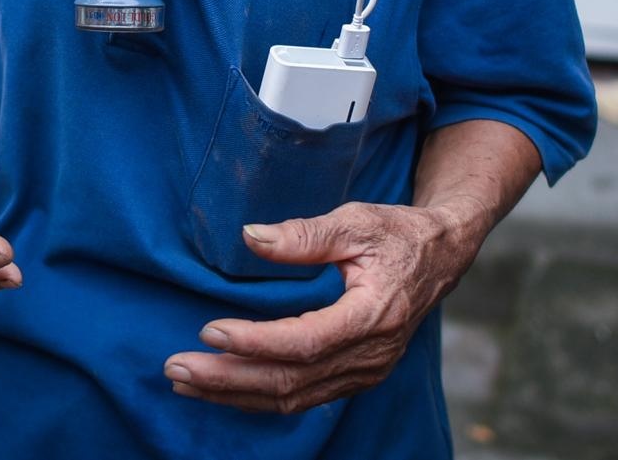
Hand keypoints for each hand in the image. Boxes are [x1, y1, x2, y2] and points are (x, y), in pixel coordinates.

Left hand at [163, 202, 482, 413]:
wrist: (440, 257)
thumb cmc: (397, 234)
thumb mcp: (356, 221)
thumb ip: (305, 234)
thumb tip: (251, 237)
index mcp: (373, 315)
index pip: (306, 342)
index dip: (255, 342)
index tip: (210, 331)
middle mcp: (370, 355)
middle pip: (291, 380)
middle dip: (228, 379)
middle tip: (176, 367)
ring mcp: (365, 372)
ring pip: (293, 397)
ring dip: (235, 394)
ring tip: (185, 383)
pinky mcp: (355, 376)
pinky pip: (303, 397)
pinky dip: (258, 397)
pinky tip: (223, 390)